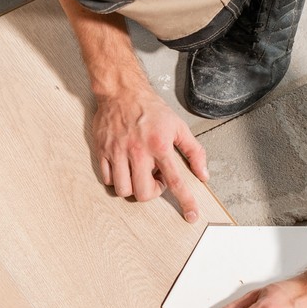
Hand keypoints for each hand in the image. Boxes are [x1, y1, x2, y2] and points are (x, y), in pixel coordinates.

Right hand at [92, 86, 208, 221]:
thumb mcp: (179, 126)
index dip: (185, 201)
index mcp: (160, 146)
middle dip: (152, 192)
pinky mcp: (103, 151)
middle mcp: (138, 151)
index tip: (191, 216)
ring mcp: (118, 152)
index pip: (176, 181)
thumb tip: (203, 174)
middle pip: (144, 193)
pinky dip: (117, 180)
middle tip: (154, 178)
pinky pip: (108, 179)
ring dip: (133, 188)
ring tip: (138, 173)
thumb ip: (194, 151)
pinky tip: (124, 168)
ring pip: (123, 190)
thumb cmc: (151, 109)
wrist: (122, 91)